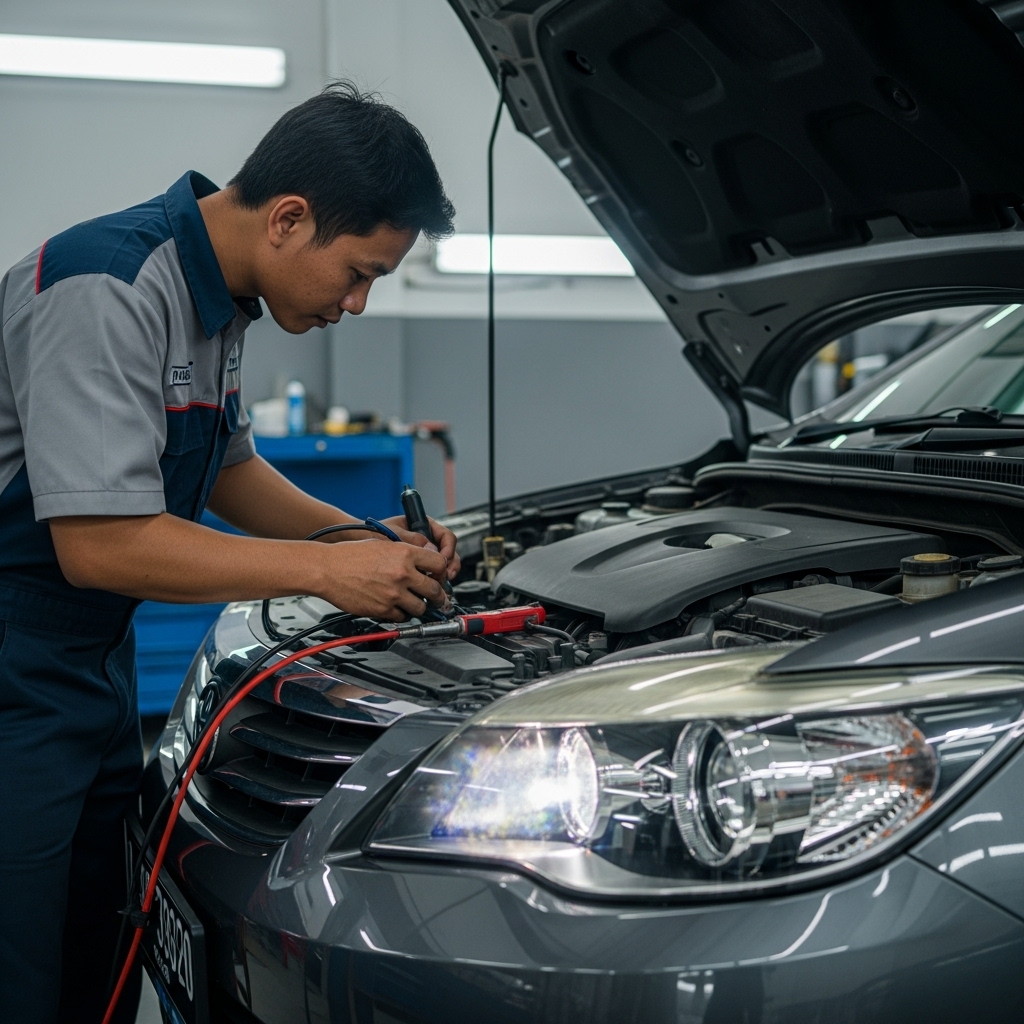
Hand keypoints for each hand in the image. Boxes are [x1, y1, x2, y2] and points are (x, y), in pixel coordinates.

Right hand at [317, 539, 448, 619]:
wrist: (327, 568)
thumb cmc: (351, 555)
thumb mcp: (384, 543)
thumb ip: (407, 553)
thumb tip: (426, 564)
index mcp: (405, 553)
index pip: (440, 564)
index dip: (442, 571)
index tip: (440, 576)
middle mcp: (403, 574)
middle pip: (436, 590)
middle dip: (438, 595)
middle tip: (438, 598)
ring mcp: (393, 594)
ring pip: (421, 608)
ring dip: (419, 606)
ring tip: (412, 601)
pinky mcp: (383, 609)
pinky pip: (402, 617)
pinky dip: (401, 614)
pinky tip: (395, 606)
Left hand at [379, 515, 460, 581]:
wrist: (359, 544)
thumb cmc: (373, 532)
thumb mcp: (393, 533)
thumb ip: (412, 540)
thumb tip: (432, 550)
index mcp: (424, 526)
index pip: (446, 537)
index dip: (448, 550)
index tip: (443, 561)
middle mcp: (427, 540)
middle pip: (448, 554)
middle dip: (449, 567)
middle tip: (446, 577)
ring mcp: (422, 555)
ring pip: (442, 567)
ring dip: (444, 577)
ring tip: (439, 585)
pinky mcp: (417, 569)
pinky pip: (430, 576)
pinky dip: (432, 583)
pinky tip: (427, 589)